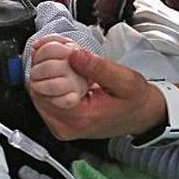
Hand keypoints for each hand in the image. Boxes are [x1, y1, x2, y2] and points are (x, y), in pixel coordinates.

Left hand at [29, 43, 167, 140]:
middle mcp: (65, 126)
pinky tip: (66, 70)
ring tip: (69, 60)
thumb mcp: (124, 80)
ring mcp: (59, 125)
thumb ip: (98, 67)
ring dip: (47, 70)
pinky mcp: (58, 121)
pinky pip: (43, 96)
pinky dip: (50, 79)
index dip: (51, 63)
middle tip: (68, 52)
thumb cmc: (135, 101)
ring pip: (36, 90)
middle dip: (47, 64)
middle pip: (36, 88)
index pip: (44, 88)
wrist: (142, 115)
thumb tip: (73, 54)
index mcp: (80, 118)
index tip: (66, 51)